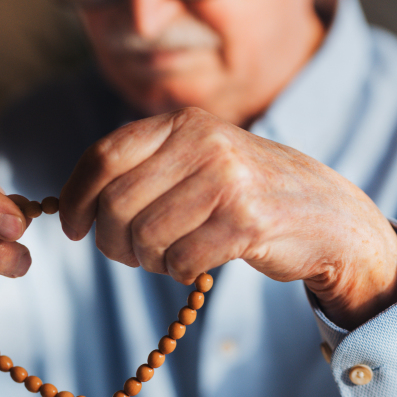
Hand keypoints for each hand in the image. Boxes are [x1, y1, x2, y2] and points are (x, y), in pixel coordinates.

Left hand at [60, 107, 396, 329]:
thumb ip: (144, 167)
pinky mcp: (246, 223)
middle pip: (116, 204)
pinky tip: (196, 264)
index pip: (104, 157)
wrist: (324, 213)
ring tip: (169, 256)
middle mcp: (203, 144)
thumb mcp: (196, 158)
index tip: (72, 227)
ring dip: (148, 261)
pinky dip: (179, 273)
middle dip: (110, 242)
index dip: (75, 197)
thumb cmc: (244, 192)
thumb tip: (72, 203)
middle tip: (127, 254)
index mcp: (182, 123)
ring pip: (146, 238)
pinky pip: (180, 262)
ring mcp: (226, 182)